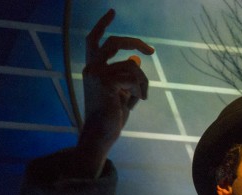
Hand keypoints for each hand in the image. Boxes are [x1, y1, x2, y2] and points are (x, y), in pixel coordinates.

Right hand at [78, 9, 154, 175]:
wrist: (102, 134)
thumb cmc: (111, 117)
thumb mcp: (123, 93)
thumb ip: (128, 77)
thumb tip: (136, 59)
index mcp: (92, 69)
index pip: (94, 40)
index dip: (102, 24)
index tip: (112, 11)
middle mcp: (91, 68)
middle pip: (115, 42)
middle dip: (135, 43)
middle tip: (151, 51)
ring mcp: (96, 74)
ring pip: (130, 64)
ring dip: (142, 81)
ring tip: (142, 96)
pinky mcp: (105, 82)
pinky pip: (133, 76)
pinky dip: (141, 88)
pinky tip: (138, 100)